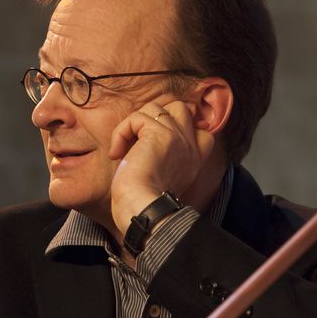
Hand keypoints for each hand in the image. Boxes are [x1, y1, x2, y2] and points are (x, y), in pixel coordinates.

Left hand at [108, 96, 213, 235]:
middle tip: (138, 137)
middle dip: (155, 117)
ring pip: (156, 108)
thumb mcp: (162, 177)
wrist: (142, 210)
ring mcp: (178, 138)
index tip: (154, 141)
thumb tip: (142, 140)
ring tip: (125, 146)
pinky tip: (117, 153)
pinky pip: (136, 118)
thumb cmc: (144, 201)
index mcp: (194, 159)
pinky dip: (121, 132)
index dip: (178, 126)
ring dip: (134, 123)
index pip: (200, 128)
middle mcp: (190, 146)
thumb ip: (164, 157)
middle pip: (180, 108)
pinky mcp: (160, 134)